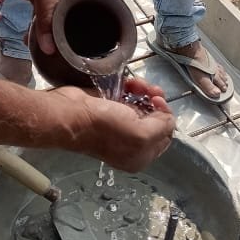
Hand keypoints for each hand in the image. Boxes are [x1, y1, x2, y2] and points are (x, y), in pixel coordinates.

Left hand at [0, 0, 112, 55]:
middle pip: (89, 11)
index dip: (115, 17)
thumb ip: (47, 14)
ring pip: (67, 17)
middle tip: (90, 54)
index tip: (115, 42)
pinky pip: (49, 19)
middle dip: (87, 30)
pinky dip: (45, 32)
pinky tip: (42, 48)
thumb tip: (49, 48)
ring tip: (67, 55)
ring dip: (63, 33)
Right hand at [50, 77, 175, 171]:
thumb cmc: (105, 128)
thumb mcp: (141, 135)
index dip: (166, 117)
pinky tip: (129, 83)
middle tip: (151, 91)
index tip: (159, 103)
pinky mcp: (109, 108)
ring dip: (144, 91)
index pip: (165, 135)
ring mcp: (119, 125)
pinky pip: (128, 96)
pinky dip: (132, 88)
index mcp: (140, 156)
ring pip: (143, 104)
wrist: (71, 114)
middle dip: (156, 102)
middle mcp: (131, 143)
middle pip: (155, 118)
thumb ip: (162, 127)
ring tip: (137, 84)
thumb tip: (168, 118)